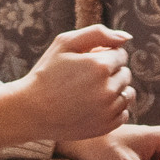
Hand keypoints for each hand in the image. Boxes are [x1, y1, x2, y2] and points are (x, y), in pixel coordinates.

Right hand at [0, 25, 135, 150]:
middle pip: (125, 74)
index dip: (103, 56)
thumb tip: (127, 38)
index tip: (85, 63)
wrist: (31, 111)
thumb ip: (98, 33)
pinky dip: (113, 109)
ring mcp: (108, 110)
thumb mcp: (65, 43)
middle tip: (84, 78)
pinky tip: (93, 106)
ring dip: (114, 90)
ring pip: (127, 94)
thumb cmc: (47, 73)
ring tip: (89, 92)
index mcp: (100, 65)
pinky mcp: (107, 126)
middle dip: (110, 73)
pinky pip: (123, 112)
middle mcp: (108, 89)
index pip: (120, 55)